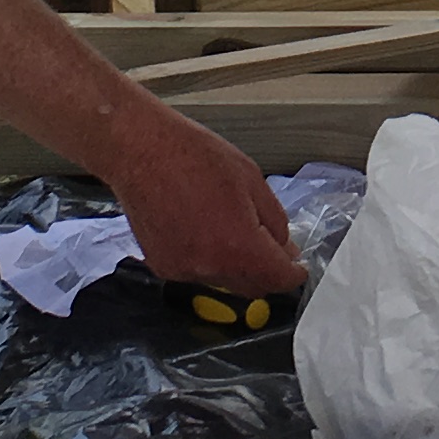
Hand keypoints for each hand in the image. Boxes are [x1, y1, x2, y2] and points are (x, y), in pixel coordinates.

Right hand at [93, 96, 306, 293]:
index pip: (278, 279)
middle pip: (253, 287)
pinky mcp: (162, 267)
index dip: (293, 274)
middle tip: (273, 246)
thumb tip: (285, 249)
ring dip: (238, 267)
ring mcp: (183, 271)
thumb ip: (274, 221)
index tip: (298, 266)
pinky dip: (210, 261)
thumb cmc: (197, 156)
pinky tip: (205, 231)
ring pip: (225, 282)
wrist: (140, 151)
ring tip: (234, 231)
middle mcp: (210, 268)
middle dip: (267, 272)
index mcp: (238, 247)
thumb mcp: (252, 179)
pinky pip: (198, 274)